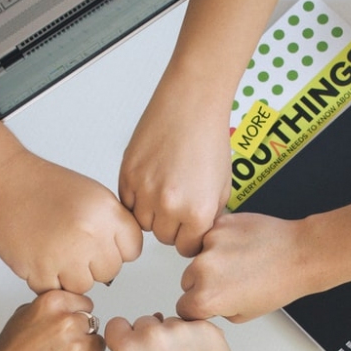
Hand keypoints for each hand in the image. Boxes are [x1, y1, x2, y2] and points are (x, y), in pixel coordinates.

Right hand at [0, 155, 142, 293]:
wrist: (2, 184)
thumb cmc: (44, 187)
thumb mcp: (93, 195)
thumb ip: (113, 224)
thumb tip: (124, 254)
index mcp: (106, 212)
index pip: (133, 249)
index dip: (117, 248)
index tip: (103, 242)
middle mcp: (89, 234)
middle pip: (110, 271)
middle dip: (94, 263)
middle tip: (73, 245)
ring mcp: (64, 255)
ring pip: (85, 286)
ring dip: (71, 275)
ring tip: (55, 250)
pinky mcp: (40, 271)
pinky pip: (56, 291)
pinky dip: (48, 280)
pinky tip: (41, 256)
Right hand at [0, 291, 108, 350]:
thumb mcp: (24, 313)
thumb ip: (52, 308)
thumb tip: (72, 310)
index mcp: (53, 302)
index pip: (86, 304)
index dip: (78, 318)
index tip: (68, 329)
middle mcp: (67, 321)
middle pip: (94, 325)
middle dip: (82, 336)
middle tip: (63, 349)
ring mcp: (76, 345)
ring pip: (100, 345)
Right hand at [104, 314, 249, 350]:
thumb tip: (139, 336)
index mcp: (129, 350)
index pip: (116, 324)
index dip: (125, 334)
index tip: (134, 342)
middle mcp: (151, 334)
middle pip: (144, 321)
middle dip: (152, 335)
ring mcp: (179, 327)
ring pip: (170, 321)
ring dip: (176, 335)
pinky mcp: (203, 325)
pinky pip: (193, 323)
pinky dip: (197, 335)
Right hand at [119, 83, 230, 257]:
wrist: (192, 103)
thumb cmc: (209, 137)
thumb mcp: (222, 186)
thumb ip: (209, 216)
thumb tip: (198, 234)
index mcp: (197, 212)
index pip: (187, 247)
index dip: (189, 237)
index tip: (189, 228)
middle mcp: (169, 205)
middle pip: (163, 238)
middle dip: (171, 225)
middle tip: (178, 203)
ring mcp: (145, 190)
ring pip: (142, 223)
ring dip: (152, 213)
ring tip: (164, 189)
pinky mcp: (127, 174)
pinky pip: (127, 203)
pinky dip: (137, 197)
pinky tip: (152, 180)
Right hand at [177, 212, 311, 321]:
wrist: (300, 254)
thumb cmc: (280, 284)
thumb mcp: (243, 314)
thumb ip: (216, 310)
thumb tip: (205, 302)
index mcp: (206, 297)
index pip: (183, 307)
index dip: (198, 308)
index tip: (208, 303)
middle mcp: (203, 269)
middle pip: (187, 281)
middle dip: (202, 283)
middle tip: (230, 282)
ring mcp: (210, 243)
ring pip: (197, 257)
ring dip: (211, 261)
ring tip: (240, 263)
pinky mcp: (219, 224)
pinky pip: (211, 237)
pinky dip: (222, 242)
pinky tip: (241, 247)